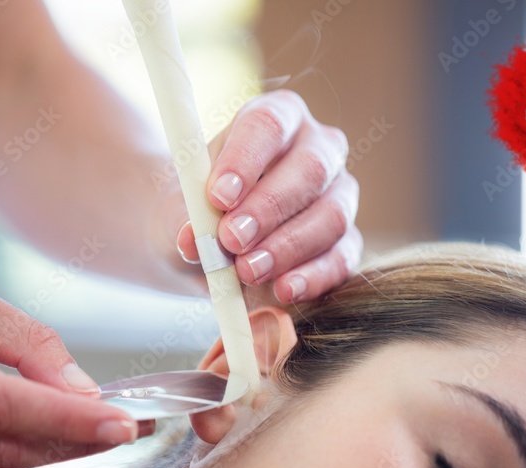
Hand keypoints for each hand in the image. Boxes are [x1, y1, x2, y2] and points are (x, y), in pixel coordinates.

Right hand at [0, 263, 147, 467]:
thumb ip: (24, 342)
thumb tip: (83, 391)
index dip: (65, 418)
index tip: (122, 422)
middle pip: (2, 447)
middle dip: (76, 444)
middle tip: (132, 429)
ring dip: (58, 455)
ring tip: (108, 432)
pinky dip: (25, 456)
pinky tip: (62, 441)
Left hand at [176, 89, 362, 302]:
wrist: (210, 247)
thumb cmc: (198, 213)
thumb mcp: (179, 210)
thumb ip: (183, 217)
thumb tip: (192, 239)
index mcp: (275, 119)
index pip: (268, 124)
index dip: (246, 159)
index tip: (218, 196)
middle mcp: (318, 148)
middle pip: (310, 169)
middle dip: (269, 208)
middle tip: (231, 239)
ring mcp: (339, 194)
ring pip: (331, 215)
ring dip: (288, 246)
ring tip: (247, 270)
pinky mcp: (346, 241)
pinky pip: (342, 257)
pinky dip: (313, 277)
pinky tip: (284, 289)